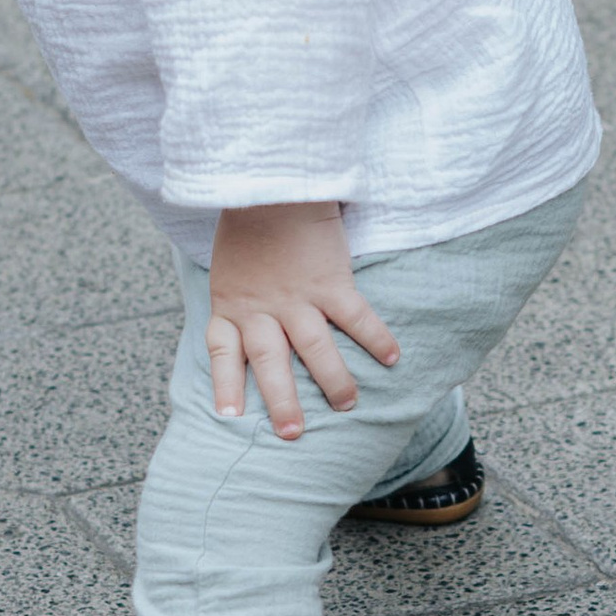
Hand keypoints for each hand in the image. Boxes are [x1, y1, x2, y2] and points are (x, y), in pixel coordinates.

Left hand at [207, 200, 399, 440]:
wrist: (273, 182)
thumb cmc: (250, 222)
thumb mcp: (230, 267)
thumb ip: (239, 298)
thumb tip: (253, 324)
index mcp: (231, 304)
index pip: (223, 354)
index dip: (226, 387)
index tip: (230, 418)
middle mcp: (262, 309)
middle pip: (271, 365)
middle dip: (283, 402)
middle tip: (293, 434)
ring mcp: (296, 297)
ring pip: (315, 350)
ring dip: (334, 381)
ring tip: (348, 405)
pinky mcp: (329, 280)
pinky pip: (355, 317)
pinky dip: (375, 338)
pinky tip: (392, 358)